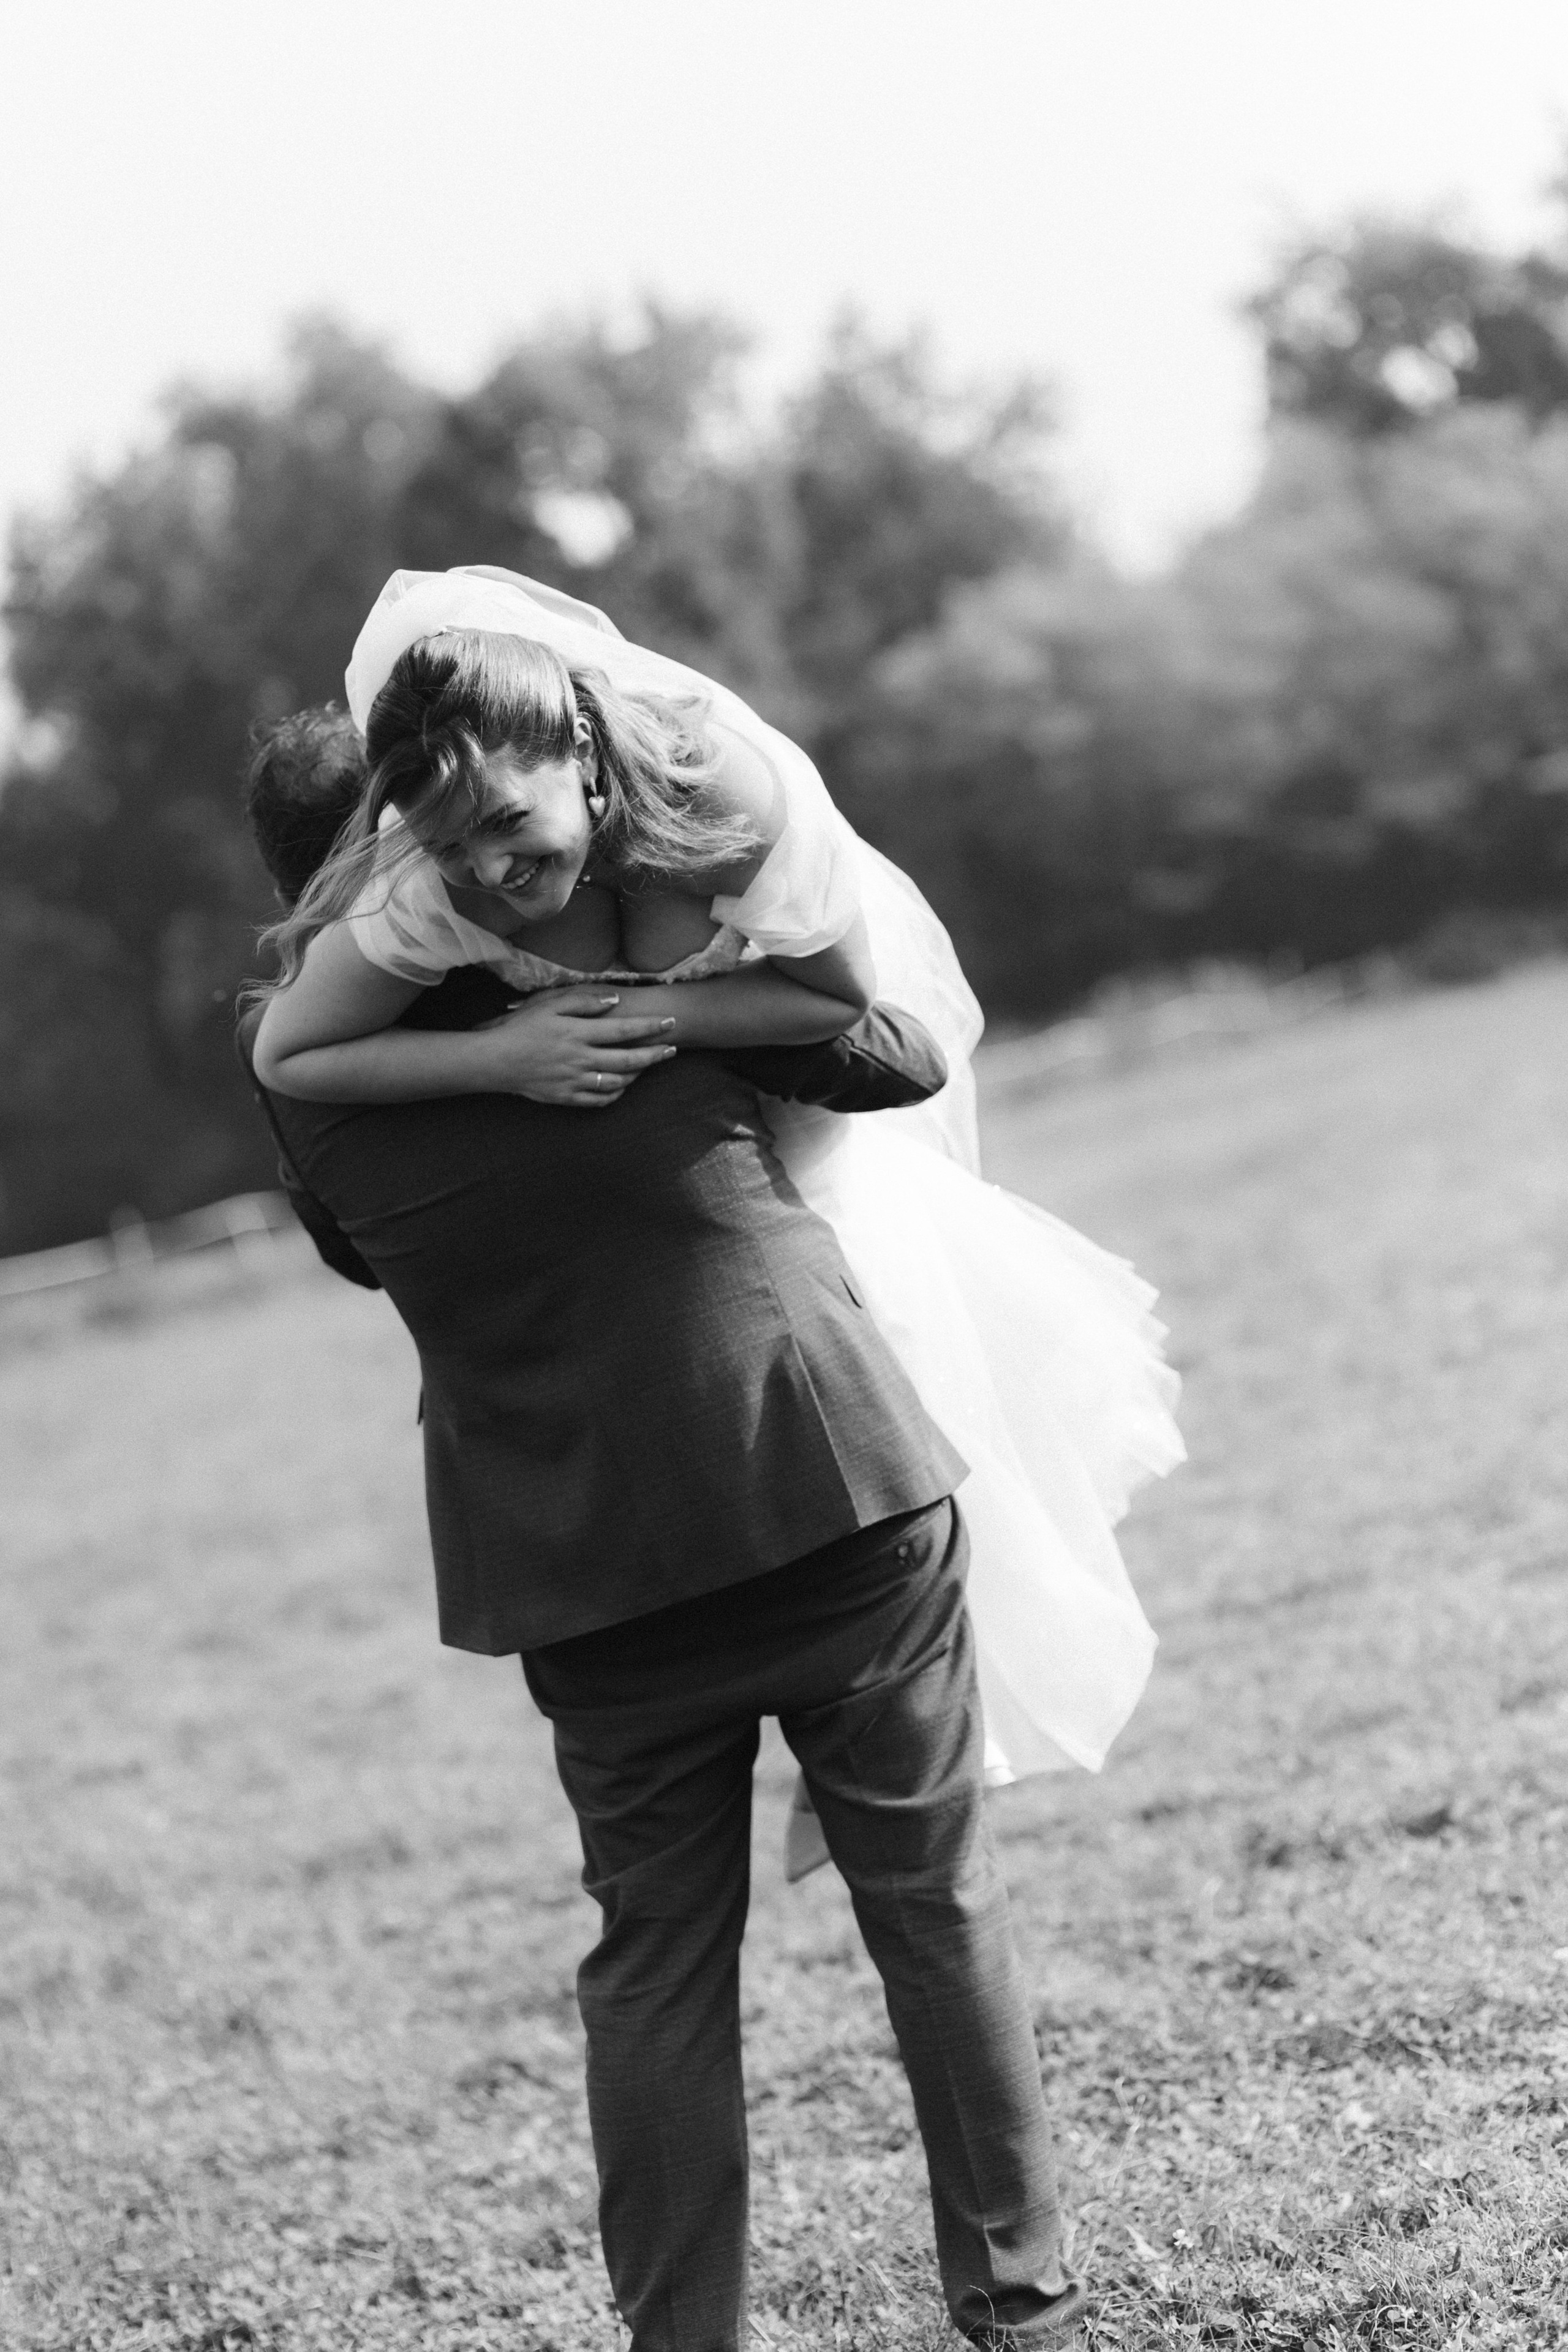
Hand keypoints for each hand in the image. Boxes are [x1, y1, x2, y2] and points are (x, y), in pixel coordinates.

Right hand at [479, 987, 676, 1107]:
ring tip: (650, 1066)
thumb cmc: (520, 1028)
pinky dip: (615, 1093)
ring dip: (638, 1075)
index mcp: (578, 1033)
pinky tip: (622, 1085)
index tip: (670, 1023)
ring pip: (617, 1082)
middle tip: (673, 1049)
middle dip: (654, 1054)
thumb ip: (583, 1002)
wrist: (494, 1061)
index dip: (650, 1027)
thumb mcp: (549, 1005)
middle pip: (628, 1059)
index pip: (624, 1029)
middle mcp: (581, 1058)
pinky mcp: (566, 1097)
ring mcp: (574, 1080)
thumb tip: (614, 1001)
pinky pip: (598, 1100)